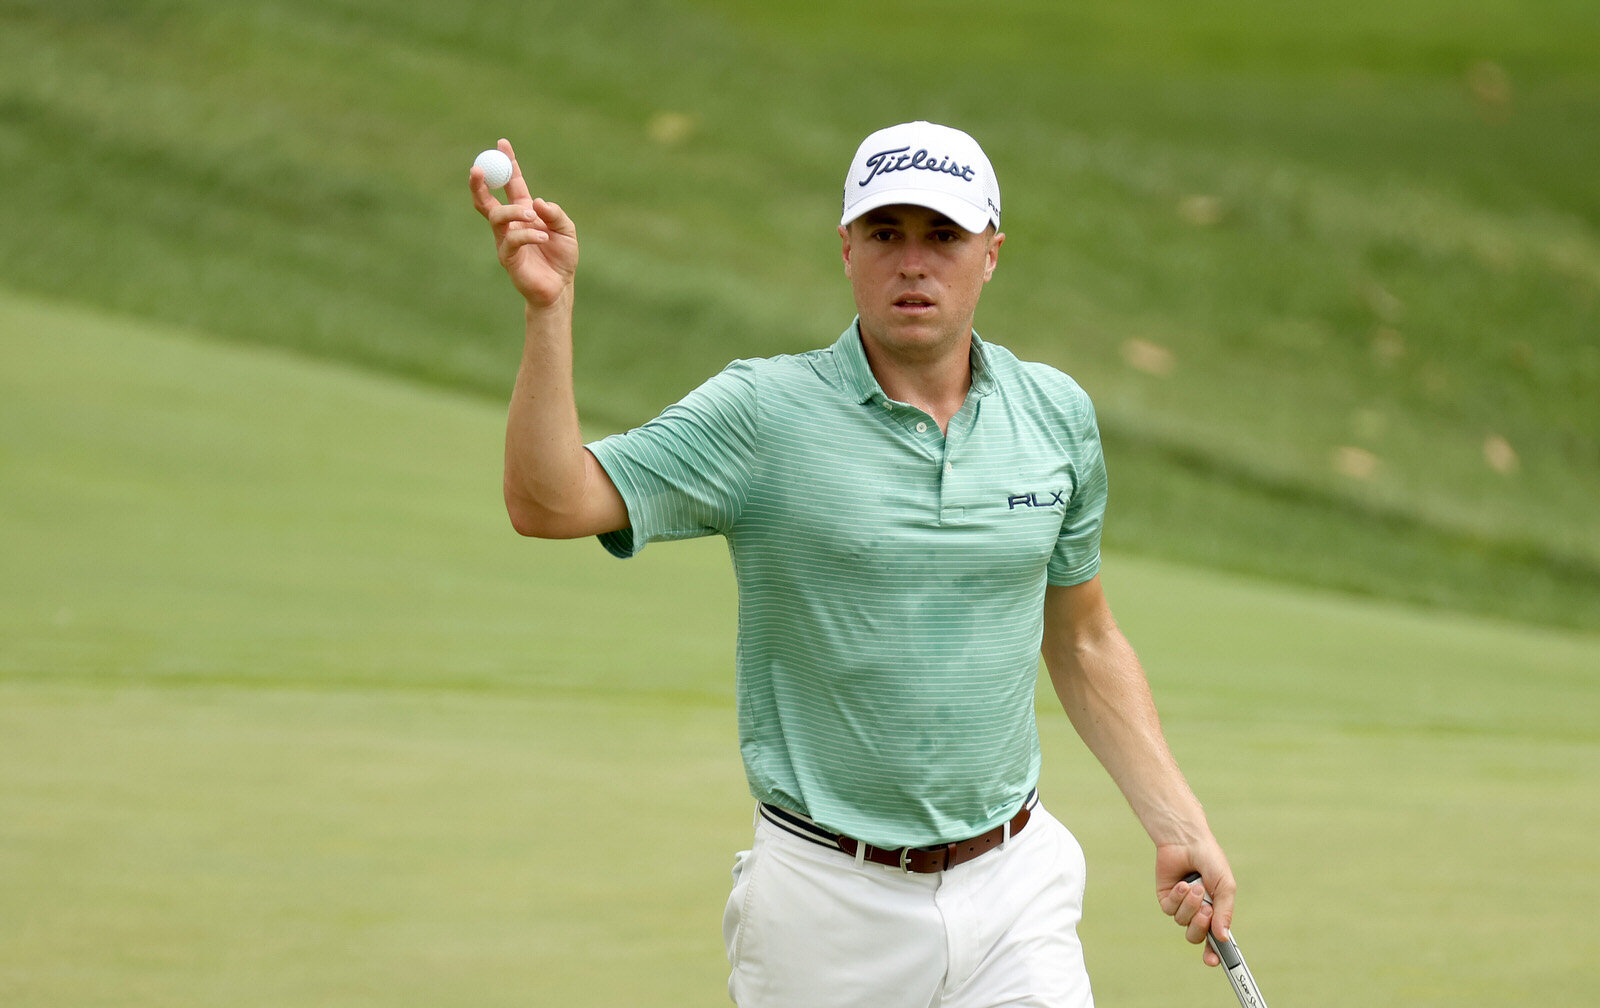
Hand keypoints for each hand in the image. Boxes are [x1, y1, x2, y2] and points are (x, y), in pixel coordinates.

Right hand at [470, 138, 578, 308]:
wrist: (560, 287)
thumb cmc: (562, 257)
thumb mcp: (566, 230)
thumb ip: (555, 214)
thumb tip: (537, 202)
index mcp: (525, 211)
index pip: (511, 183)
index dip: (507, 163)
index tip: (502, 143)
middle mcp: (511, 223)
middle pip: (486, 199)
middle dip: (480, 183)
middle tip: (477, 169)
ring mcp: (505, 240)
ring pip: (497, 217)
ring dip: (514, 212)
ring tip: (533, 216)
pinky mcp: (508, 257)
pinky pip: (511, 239)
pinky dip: (527, 234)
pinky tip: (543, 237)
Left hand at [1155, 843, 1234, 966]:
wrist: (1187, 840)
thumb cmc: (1210, 861)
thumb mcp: (1225, 885)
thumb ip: (1225, 912)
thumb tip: (1223, 937)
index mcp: (1216, 912)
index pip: (1215, 941)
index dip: (1214, 954)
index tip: (1213, 961)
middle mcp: (1198, 913)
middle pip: (1195, 936)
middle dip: (1200, 924)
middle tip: (1206, 909)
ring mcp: (1181, 907)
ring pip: (1182, 922)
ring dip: (1190, 905)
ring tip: (1195, 886)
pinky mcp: (1166, 899)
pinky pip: (1170, 909)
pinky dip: (1177, 897)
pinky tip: (1182, 883)